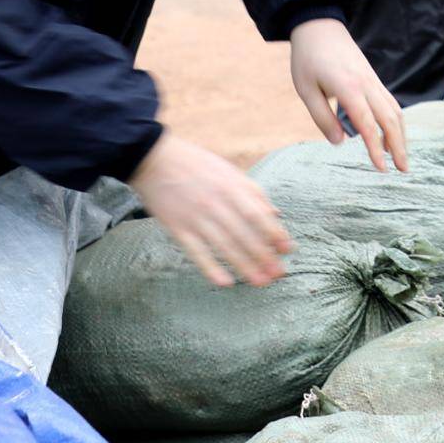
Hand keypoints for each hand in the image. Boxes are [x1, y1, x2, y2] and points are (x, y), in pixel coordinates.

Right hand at [127, 130, 293, 287]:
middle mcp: (216, 203)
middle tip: (278, 274)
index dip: (275, 233)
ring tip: (260, 282)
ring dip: (244, 266)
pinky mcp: (178, 228)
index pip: (258, 214)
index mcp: (231, 187)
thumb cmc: (197, 165)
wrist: (155, 160)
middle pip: (244, 234)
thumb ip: (253, 192)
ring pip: (225, 246)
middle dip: (264, 256)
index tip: (288, 250)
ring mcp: (196, 217)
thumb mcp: (229, 171)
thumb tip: (276, 215)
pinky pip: (197, 252)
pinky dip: (211, 268)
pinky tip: (225, 282)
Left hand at [290, 16, 406, 173]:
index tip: (381, 169)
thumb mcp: (306, 90)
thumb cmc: (308, 58)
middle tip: (403, 171)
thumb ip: (322, 117)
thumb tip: (340, 142)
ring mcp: (373, 80)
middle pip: (390, 119)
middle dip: (399, 147)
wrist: (320, 26)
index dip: (376, 148)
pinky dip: (396, 122)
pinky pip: (390, 102)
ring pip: (395, 111)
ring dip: (401, 136)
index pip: (367, 124)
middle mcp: (366, 84)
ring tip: (402, 158)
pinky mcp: (373, 78)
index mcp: (348, 88)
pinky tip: (393, 136)